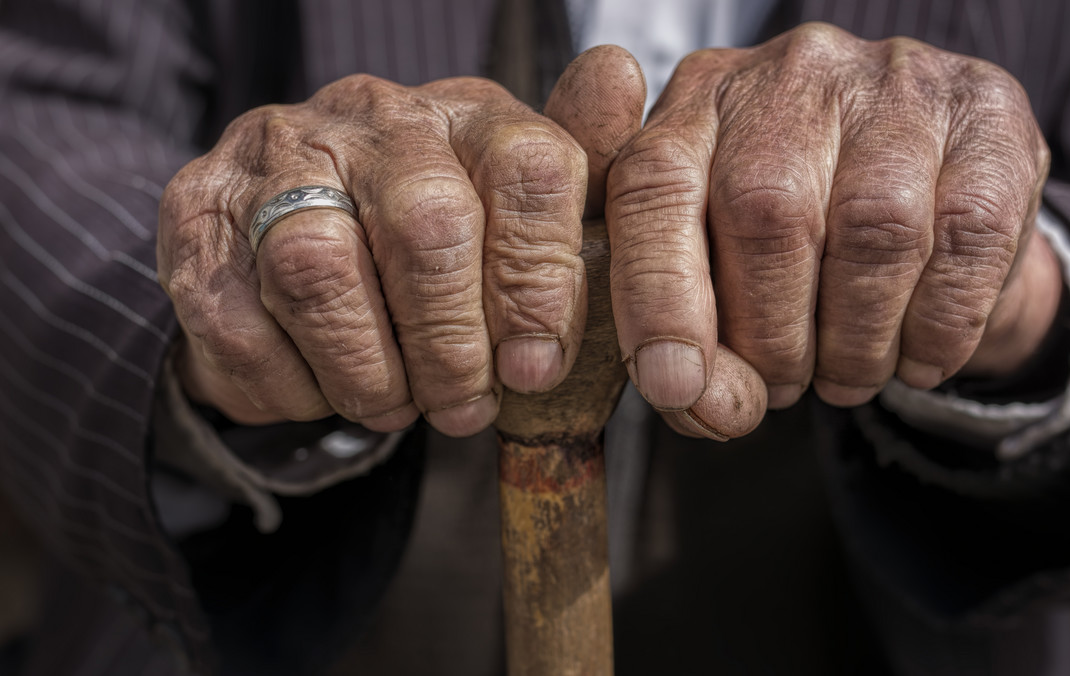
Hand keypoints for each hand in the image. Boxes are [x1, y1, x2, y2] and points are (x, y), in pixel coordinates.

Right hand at [158, 74, 591, 435]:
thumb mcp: (520, 224)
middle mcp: (374, 117)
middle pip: (427, 225)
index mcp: (470, 115)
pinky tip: (320, 388)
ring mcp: (278, 154)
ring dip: (367, 371)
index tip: (534, 368)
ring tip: (395, 406)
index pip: (530, 170)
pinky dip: (288, 381)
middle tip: (463, 407)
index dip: (539, 284)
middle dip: (451, 347)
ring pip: (321, 270)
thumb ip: (575, 190)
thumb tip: (620, 78)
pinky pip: (235, 315)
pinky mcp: (197, 206)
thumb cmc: (435, 243)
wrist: (298, 234)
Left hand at [606, 22, 1056, 436]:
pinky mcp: (987, 112)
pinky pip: (967, 236)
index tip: (675, 385)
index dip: (658, 298)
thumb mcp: (718, 270)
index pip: (653, 189)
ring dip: (858, 342)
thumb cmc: (797, 242)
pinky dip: (938, 326)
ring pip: (873, 229)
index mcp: (697, 105)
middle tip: (784, 387)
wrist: (928, 195)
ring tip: (848, 378)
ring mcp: (895, 82)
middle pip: (766, 214)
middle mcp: (792, 74)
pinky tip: (919, 357)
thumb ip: (687, 334)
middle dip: (772, 337)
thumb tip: (700, 403)